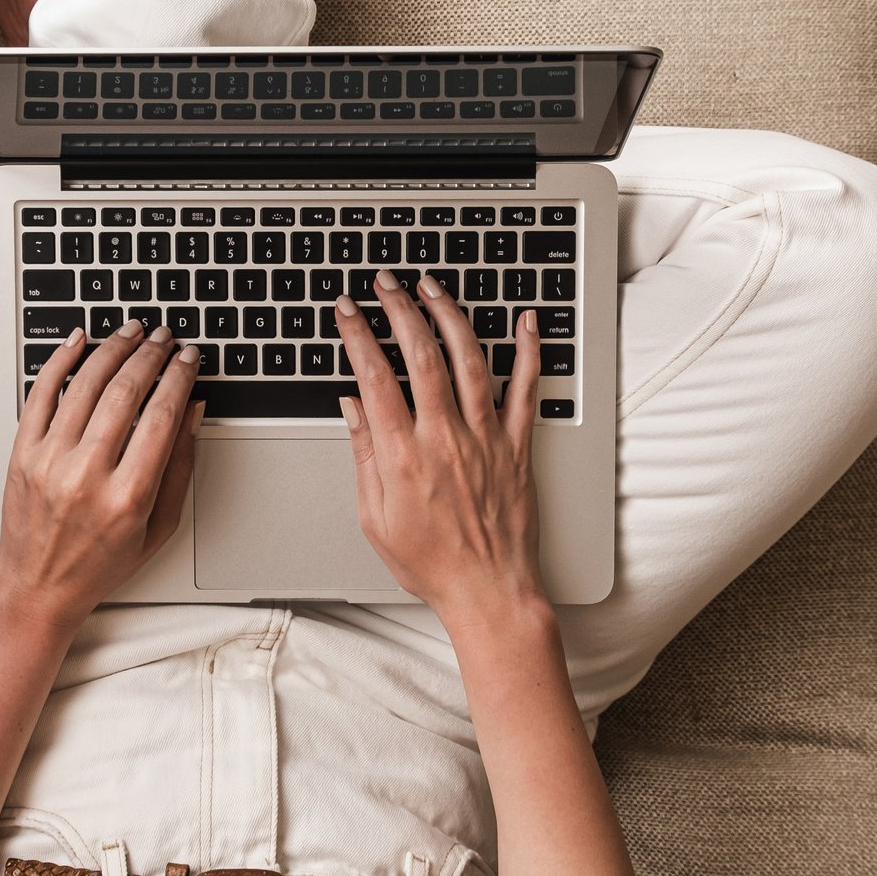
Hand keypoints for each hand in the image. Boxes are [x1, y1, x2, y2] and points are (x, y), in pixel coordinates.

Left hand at [0, 320, 202, 634]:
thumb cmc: (99, 564)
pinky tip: (79, 340)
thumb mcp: (158, 528)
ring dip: (113, 349)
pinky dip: (60, 360)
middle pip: (126, 392)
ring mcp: (49, 460)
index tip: (189, 359)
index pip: (161, 416)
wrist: (37, 588)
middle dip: (151, 356)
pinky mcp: (22, 453)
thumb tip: (192, 412)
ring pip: (86, 385)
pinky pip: (41, 393)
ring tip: (132, 331)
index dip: (179, 378)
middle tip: (166, 338)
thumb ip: (179, 468)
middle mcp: (86, 474)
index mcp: (127, 496)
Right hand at [335, 271, 548, 634]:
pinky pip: (527, 389)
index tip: (347, 311)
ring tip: (432, 287)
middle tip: (385, 283)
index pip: (374, 377)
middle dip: (399, 309)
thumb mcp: (374, 518)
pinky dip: (529, 351)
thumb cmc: (431, 564)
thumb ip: (363, 456)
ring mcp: (486, 438)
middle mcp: (445, 438)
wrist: (490, 591)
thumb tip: (352, 406)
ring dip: (449, 315)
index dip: (357, 335)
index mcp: (403, 456)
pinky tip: (526, 321)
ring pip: (469, 360)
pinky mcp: (517, 447)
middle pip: (420, 355)